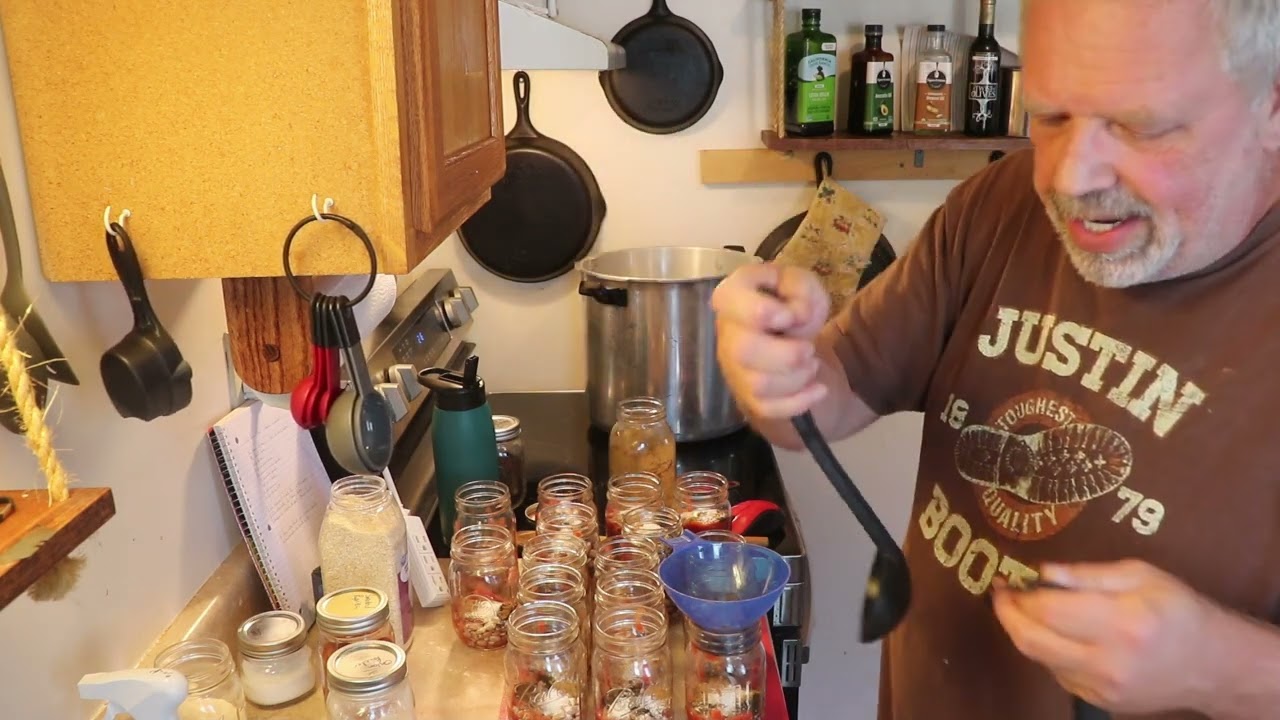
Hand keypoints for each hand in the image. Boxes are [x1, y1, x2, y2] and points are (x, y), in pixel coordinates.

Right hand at [710, 262, 829, 418]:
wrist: (794, 338)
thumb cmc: (792, 305)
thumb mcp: (802, 283)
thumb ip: (799, 288)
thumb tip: (796, 316)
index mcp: (733, 299)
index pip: (727, 300)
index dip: (762, 310)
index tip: (788, 316)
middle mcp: (727, 336)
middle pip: (743, 351)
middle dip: (787, 353)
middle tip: (808, 348)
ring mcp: (736, 371)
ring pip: (759, 384)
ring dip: (797, 377)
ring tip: (811, 364)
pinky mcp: (749, 398)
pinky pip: (769, 409)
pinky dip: (801, 401)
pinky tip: (819, 389)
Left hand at [992, 559, 1223, 713]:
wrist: (1213, 665)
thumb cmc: (1178, 610)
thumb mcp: (1140, 575)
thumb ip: (1086, 574)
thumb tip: (1040, 571)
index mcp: (1122, 622)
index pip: (1048, 610)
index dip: (1019, 594)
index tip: (1006, 578)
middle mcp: (1109, 661)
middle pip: (1032, 641)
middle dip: (1007, 615)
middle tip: (1000, 594)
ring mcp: (1103, 688)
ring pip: (1041, 659)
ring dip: (1024, 632)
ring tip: (1022, 608)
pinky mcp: (1100, 703)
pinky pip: (1058, 674)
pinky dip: (1047, 651)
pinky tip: (1053, 633)